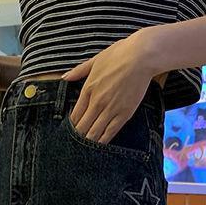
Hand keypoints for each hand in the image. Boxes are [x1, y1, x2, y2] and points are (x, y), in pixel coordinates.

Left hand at [61, 27, 161, 143]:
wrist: (141, 57)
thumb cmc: (119, 54)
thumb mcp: (95, 60)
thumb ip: (79, 71)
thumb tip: (64, 77)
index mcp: (88, 89)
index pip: (75, 115)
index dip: (72, 126)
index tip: (72, 131)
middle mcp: (97, 102)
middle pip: (83, 127)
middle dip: (79, 137)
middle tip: (77, 145)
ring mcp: (110, 110)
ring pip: (95, 132)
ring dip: (89, 141)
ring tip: (86, 150)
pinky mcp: (124, 114)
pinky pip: (110, 132)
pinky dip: (103, 141)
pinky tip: (100, 147)